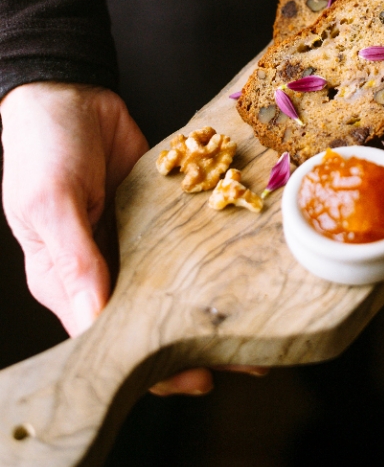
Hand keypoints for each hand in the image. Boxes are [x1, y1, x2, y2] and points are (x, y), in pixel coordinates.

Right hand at [0, 82, 266, 394]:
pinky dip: (214, 253)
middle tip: (248, 356)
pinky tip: (245, 264)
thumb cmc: (40, 147)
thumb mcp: (50, 202)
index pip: (111, 337)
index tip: (199, 377)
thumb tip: (93, 321)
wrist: (67, 89)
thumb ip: (73, 259)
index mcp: (64, 280)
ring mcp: (133, 239)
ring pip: (177, 282)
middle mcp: (101, 268)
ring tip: (260, 318)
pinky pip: (187, 239)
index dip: (153, 363)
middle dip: (196, 338)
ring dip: (212, 300)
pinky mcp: (156, 212)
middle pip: (152, 316)